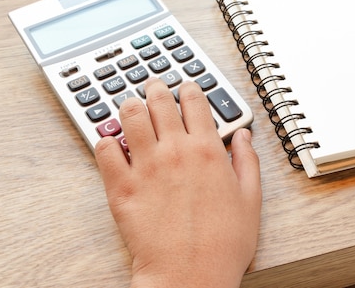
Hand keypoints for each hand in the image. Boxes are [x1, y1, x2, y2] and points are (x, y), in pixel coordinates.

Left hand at [95, 78, 260, 287]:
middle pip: (159, 101)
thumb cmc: (223, 244)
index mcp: (207, 150)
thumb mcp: (250, 199)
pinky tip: (112, 143)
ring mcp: (146, 167)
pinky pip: (104, 150)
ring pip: (130, 116)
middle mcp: (175, 151)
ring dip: (130, 105)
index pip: (195, 101)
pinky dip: (106, 140)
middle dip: (156, 88)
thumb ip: (247, 160)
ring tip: (131, 106)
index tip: (186, 86)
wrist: (190, 276)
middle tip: (154, 86)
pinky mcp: (122, 188)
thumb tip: (244, 135)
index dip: (189, 88)